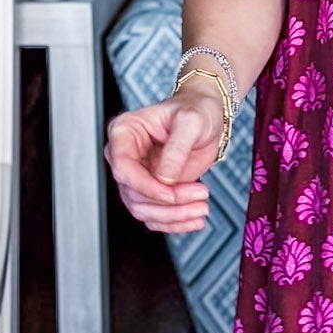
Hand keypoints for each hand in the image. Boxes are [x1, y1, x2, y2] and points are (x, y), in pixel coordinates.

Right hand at [104, 89, 226, 232]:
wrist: (209, 116)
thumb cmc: (197, 109)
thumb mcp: (191, 122)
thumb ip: (176, 149)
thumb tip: (163, 179)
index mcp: (125, 132)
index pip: (123, 168)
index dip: (145, 186)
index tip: (170, 193)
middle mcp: (126, 155)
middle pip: (133, 194)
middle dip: (167, 203)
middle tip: (200, 195)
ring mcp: (138, 175)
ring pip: (143, 209)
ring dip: (173, 216)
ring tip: (202, 208)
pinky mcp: (151, 189)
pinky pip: (154, 215)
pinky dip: (174, 222)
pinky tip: (194, 219)